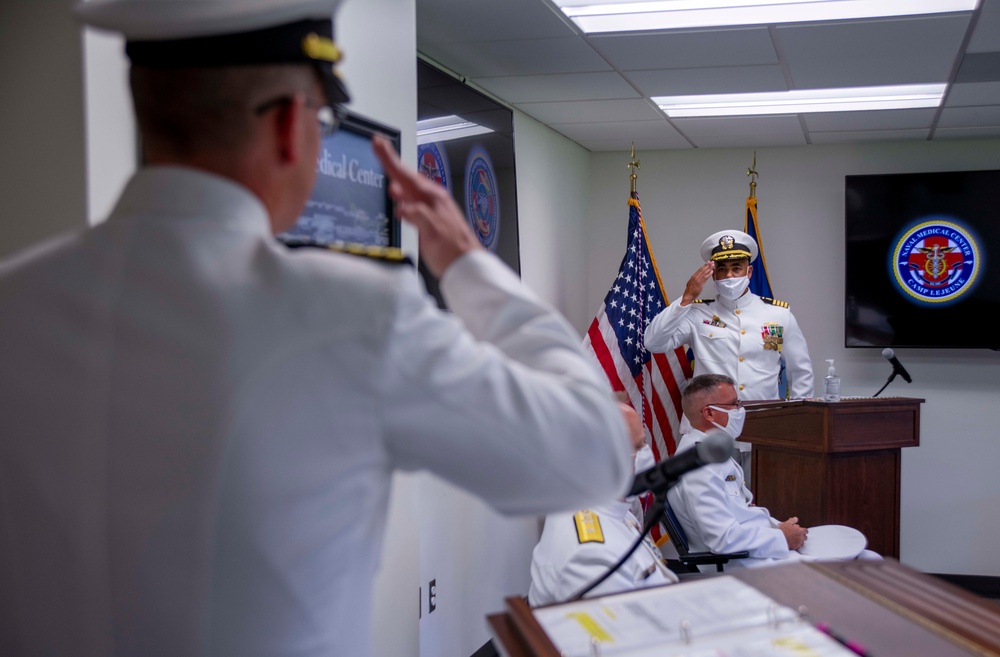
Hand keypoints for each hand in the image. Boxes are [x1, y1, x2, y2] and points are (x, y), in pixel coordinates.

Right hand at [372, 135, 482, 276]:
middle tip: (379, 148)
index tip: (378, 142)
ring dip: (396, 179)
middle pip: (408, 177)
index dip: (389, 159)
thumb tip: (402, 206)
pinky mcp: (432, 219)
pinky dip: (403, 197)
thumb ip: (417, 216)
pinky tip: (399, 201)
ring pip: (411, 188)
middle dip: (392, 163)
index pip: (405, 174)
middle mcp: (434, 199)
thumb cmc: (452, 251)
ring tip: (386, 169)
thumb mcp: (431, 232)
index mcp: (433, 198)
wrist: (467, 266)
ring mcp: (434, 209)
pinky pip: (414, 202)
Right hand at [680, 262, 714, 304]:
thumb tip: (697, 278)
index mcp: (693, 277)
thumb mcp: (691, 284)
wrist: (688, 295)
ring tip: (712, 265)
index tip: (707, 263)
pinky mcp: (700, 283)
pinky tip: (712, 271)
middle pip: (702, 270)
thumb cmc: (690, 291)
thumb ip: (695, 280)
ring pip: (704, 272)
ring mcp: (698, 280)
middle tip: (711, 262)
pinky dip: (709, 274)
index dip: (704, 266)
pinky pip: (705, 277)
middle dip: (707, 265)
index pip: (699, 270)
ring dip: (709, 268)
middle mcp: (695, 277)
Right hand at [778, 517, 807, 549]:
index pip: (806, 531)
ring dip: (800, 540)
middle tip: (797, 534)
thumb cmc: (783, 530)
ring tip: (795, 539)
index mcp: (800, 531)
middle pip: (805, 537)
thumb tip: (796, 518)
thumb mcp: (787, 523)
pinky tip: (793, 543)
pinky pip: (798, 546)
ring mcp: (798, 543)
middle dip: (802, 536)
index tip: (800, 530)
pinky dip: (797, 545)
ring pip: (802, 542)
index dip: (803, 530)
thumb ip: (793, 520)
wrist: (779, 540)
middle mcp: (801, 537)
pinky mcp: (795, 547)